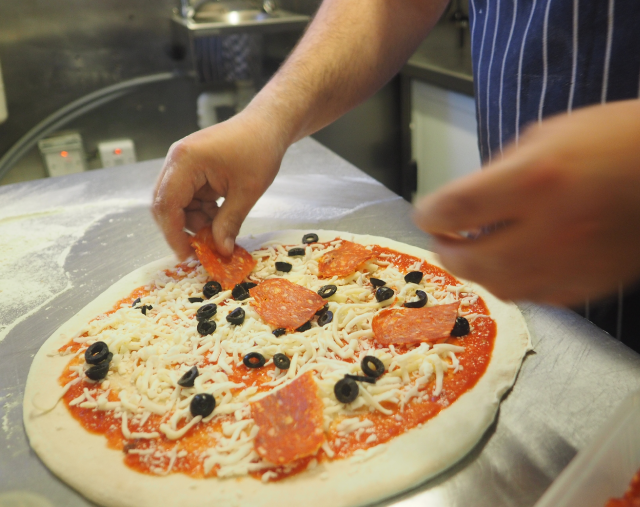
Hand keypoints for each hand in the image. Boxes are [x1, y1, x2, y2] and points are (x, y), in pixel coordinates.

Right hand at [152, 111, 285, 258]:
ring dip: (195, 221)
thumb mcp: (247, 192)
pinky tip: (220, 218)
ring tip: (219, 231)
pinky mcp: (192, 168)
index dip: (173, 234)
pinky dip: (201, 211)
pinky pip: (189, 197)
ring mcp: (183, 163)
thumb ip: (229, 223)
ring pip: (177, 203)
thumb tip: (221, 251)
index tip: (187, 255)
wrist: (268, 124)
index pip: (166, 204)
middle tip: (202, 249)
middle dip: (182, 229)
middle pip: (166, 204)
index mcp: (185, 161)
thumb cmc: (260, 149)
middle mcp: (177, 160)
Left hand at [413, 100, 639, 304]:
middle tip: (442, 239)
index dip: (428, 214)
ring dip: (476, 271)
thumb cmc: (614, 139)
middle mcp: (549, 229)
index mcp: (534, 180)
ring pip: (501, 288)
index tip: (425, 214)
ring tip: (472, 253)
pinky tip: (514, 265)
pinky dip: (514, 283)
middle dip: (445, 251)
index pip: (455, 210)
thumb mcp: (546, 135)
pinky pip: (536, 296)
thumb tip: (470, 201)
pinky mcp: (590, 284)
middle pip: (470, 261)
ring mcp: (571, 263)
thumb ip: (499, 172)